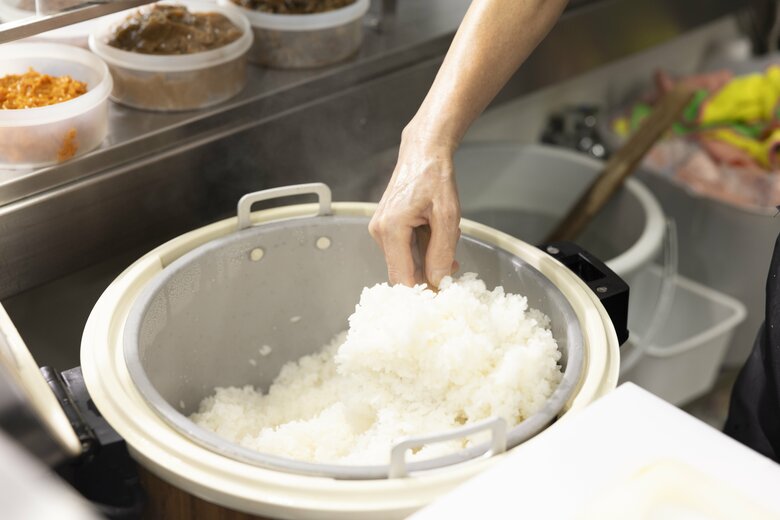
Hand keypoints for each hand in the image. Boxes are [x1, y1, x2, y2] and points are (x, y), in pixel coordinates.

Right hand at [369, 130, 460, 286]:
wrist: (423, 152)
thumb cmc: (434, 176)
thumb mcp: (447, 216)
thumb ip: (442, 251)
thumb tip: (437, 280)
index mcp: (391, 229)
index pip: (401, 277)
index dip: (421, 291)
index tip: (440, 296)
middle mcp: (379, 231)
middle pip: (403, 271)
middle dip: (428, 272)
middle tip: (452, 263)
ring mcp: (380, 229)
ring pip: (405, 260)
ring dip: (428, 257)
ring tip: (445, 234)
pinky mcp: (385, 226)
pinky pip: (403, 248)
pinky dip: (422, 247)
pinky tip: (435, 231)